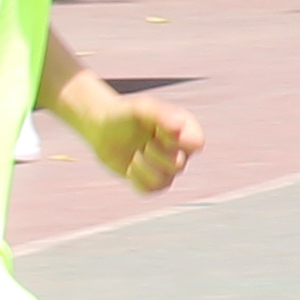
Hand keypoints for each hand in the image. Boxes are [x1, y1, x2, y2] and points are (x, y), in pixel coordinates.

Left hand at [58, 84, 204, 194]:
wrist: (103, 128)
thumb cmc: (125, 114)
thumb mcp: (141, 109)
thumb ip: (160, 115)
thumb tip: (178, 127)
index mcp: (184, 129)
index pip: (196, 143)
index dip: (177, 143)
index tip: (158, 133)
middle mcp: (179, 149)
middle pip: (178, 165)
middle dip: (156, 156)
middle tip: (144, 145)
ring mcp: (166, 166)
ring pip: (165, 181)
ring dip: (145, 170)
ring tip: (135, 156)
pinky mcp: (151, 180)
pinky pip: (150, 190)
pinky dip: (137, 180)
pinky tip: (130, 168)